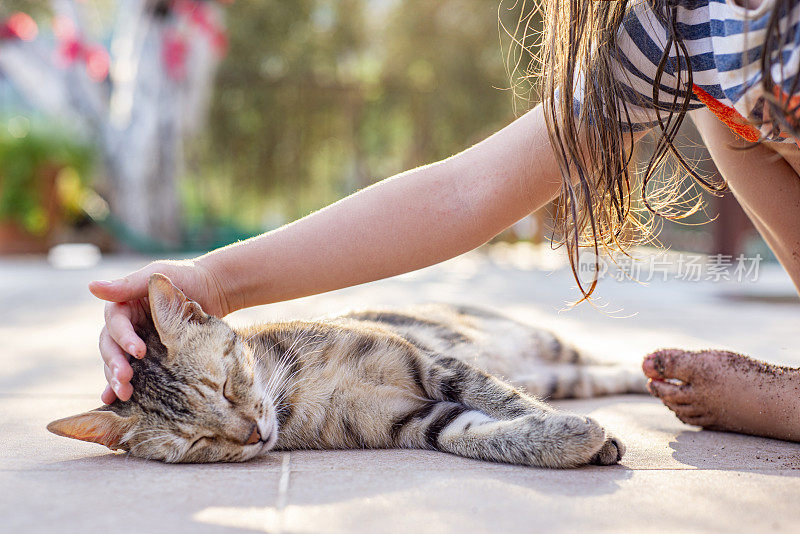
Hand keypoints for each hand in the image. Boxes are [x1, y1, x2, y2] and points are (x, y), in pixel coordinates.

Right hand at [89, 258, 228, 403]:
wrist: (213, 290)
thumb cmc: (185, 278)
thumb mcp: (157, 275)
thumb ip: (127, 284)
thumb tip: (91, 285)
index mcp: (123, 307)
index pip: (116, 324)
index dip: (124, 338)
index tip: (139, 351)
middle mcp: (125, 327)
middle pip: (111, 347)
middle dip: (115, 364)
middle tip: (125, 379)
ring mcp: (136, 343)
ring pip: (117, 362)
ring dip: (116, 379)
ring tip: (124, 394)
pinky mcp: (149, 358)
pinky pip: (132, 372)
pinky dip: (120, 386)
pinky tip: (115, 401)